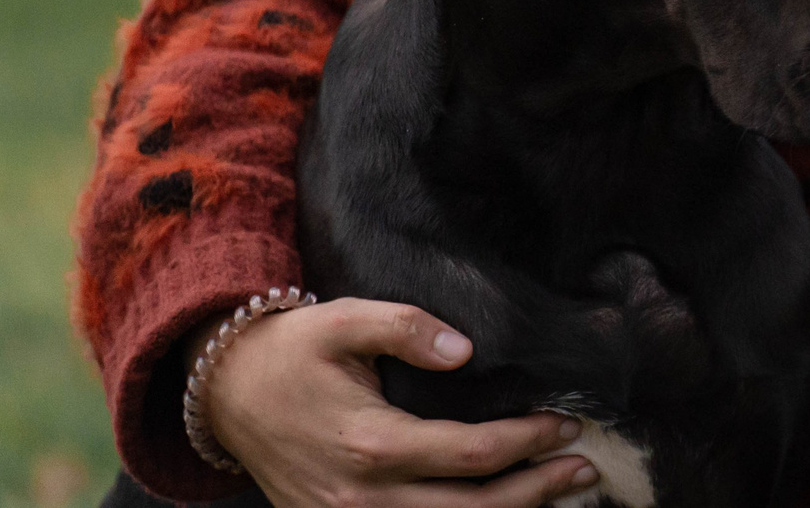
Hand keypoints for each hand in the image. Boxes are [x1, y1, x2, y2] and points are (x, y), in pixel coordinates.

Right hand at [200, 297, 597, 507]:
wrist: (224, 391)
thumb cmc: (292, 350)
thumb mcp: (344, 320)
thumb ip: (406, 327)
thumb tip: (465, 350)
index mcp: (373, 443)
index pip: (473, 453)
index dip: (528, 441)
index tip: (568, 424)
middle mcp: (363, 496)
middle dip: (536, 491)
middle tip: (585, 469)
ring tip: (558, 495)